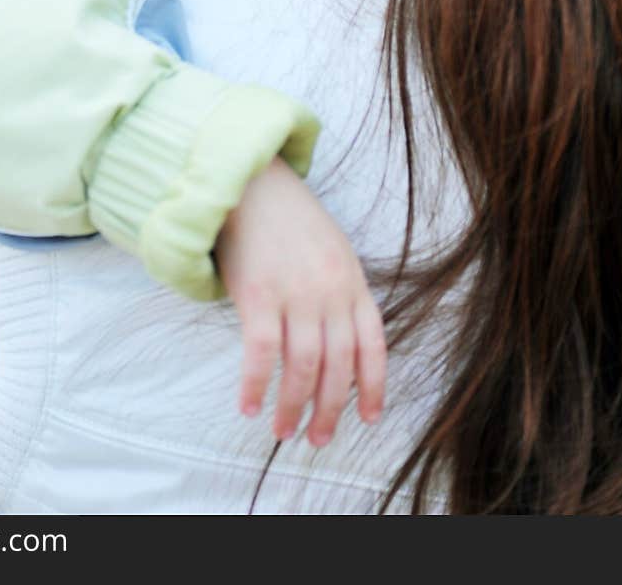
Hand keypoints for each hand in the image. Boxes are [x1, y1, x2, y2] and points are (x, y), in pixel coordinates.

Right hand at [214, 157, 385, 446]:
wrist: (250, 183)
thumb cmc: (288, 218)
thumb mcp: (332, 249)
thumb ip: (340, 291)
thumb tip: (338, 342)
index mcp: (352, 281)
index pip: (372, 345)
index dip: (373, 386)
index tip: (368, 419)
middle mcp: (329, 291)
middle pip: (337, 365)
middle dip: (329, 409)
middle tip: (318, 439)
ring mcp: (294, 293)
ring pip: (301, 366)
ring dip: (292, 406)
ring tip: (283, 430)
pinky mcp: (257, 293)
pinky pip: (260, 352)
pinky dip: (254, 384)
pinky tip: (248, 405)